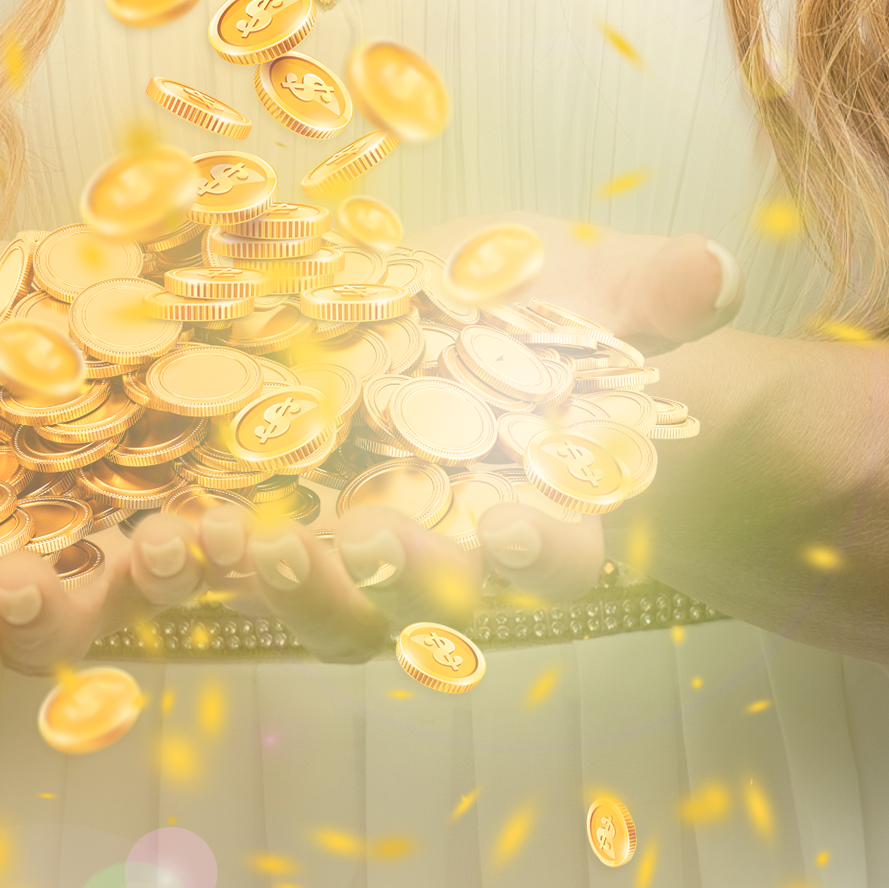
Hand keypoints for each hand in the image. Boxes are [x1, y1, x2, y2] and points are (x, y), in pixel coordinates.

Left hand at [224, 225, 743, 654]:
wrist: (418, 300)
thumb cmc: (520, 297)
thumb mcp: (580, 273)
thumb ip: (645, 283)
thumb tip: (711, 271)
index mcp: (543, 499)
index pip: (565, 554)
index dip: (545, 552)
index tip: (516, 522)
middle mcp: (458, 545)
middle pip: (445, 605)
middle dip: (410, 584)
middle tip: (369, 541)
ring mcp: (364, 544)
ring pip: (340, 615)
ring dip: (301, 594)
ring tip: (247, 544)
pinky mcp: (280, 526)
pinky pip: (246, 575)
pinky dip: (211, 567)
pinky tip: (177, 535)